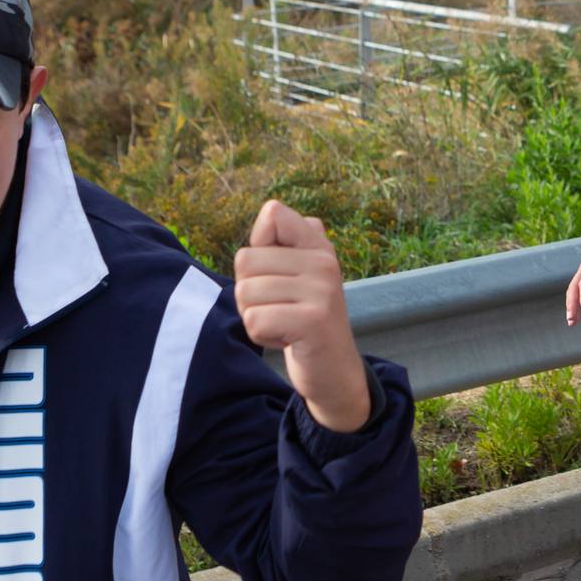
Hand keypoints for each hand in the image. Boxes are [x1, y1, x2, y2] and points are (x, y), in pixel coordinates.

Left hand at [234, 199, 370, 431]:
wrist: (335, 371)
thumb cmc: (305, 320)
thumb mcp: (302, 276)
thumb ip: (286, 242)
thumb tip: (271, 209)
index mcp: (320, 246)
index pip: (273, 214)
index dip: (258, 246)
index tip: (276, 273)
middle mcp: (324, 262)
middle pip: (245, 260)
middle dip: (249, 292)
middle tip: (279, 309)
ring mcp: (321, 291)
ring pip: (245, 293)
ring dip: (255, 316)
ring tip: (283, 324)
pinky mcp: (312, 320)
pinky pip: (254, 320)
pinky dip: (260, 336)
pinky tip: (286, 339)